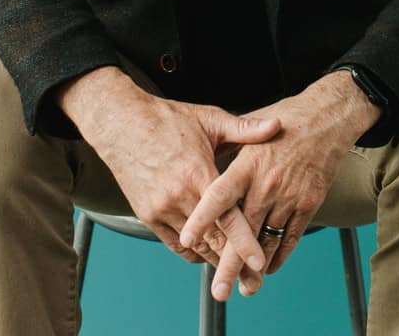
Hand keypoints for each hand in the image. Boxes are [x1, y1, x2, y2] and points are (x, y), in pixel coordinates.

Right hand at [57, 67, 280, 273]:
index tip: (260, 263)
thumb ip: (245, 128)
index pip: (227, 218)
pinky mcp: (148, 215)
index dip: (245, 243)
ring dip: (215, 259)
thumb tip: (276, 125)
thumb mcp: (210, 119)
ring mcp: (161, 209)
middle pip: (213, 241)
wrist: (122, 122)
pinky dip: (194, 251)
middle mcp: (179, 196)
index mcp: (198, 174)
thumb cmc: (167, 119)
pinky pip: (175, 245)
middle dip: (234, 263)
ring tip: (235, 270)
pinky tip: (208, 250)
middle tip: (255, 279)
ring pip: (195, 247)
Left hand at [179, 71, 379, 300]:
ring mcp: (289, 196)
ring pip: (268, 240)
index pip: (219, 195)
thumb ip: (228, 150)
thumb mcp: (251, 128)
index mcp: (248, 163)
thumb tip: (206, 161)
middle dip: (230, 264)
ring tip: (245, 287)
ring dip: (256, 267)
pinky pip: (291, 237)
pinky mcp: (308, 203)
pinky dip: (279, 255)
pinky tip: (269, 266)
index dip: (203, 217)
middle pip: (244, 231)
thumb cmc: (286, 119)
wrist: (326, 118)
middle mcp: (267, 183)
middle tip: (219, 290)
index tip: (187, 237)